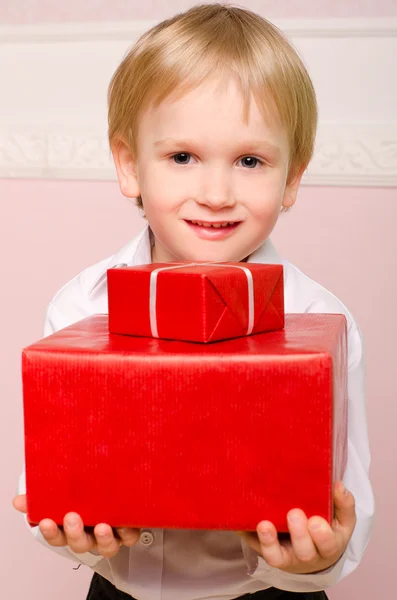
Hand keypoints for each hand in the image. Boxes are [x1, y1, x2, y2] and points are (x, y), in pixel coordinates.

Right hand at [13, 494, 139, 557]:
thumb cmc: (90, 497)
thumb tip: (19, 500)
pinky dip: (128, 532)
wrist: (120, 492)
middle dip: (75, 533)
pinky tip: (125, 523)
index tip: (46, 521)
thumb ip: (43, 497)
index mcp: (73, 529)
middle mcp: (91, 536)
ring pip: (106, 546)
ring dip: (103, 538)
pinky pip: (130, 537)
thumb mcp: (66, 494)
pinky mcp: (130, 531)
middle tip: (72, 518)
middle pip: (80, 544)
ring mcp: (111, 536)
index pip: (58, 537)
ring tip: (102, 526)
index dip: (51, 532)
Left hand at [237, 481, 355, 573]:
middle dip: (298, 534)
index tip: (315, 520)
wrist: (312, 552)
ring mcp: (284, 555)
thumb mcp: (341, 519)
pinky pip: (255, 547)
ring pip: (276, 557)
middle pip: (303, 552)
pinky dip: (248, 536)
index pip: (327, 545)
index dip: (321, 536)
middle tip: (293, 513)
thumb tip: (338, 485)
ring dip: (269, 542)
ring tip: (264, 524)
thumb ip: (343, 504)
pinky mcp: (265, 550)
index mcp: (328, 546)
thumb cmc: (327, 529)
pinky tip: (240, 522)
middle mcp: (306, 555)